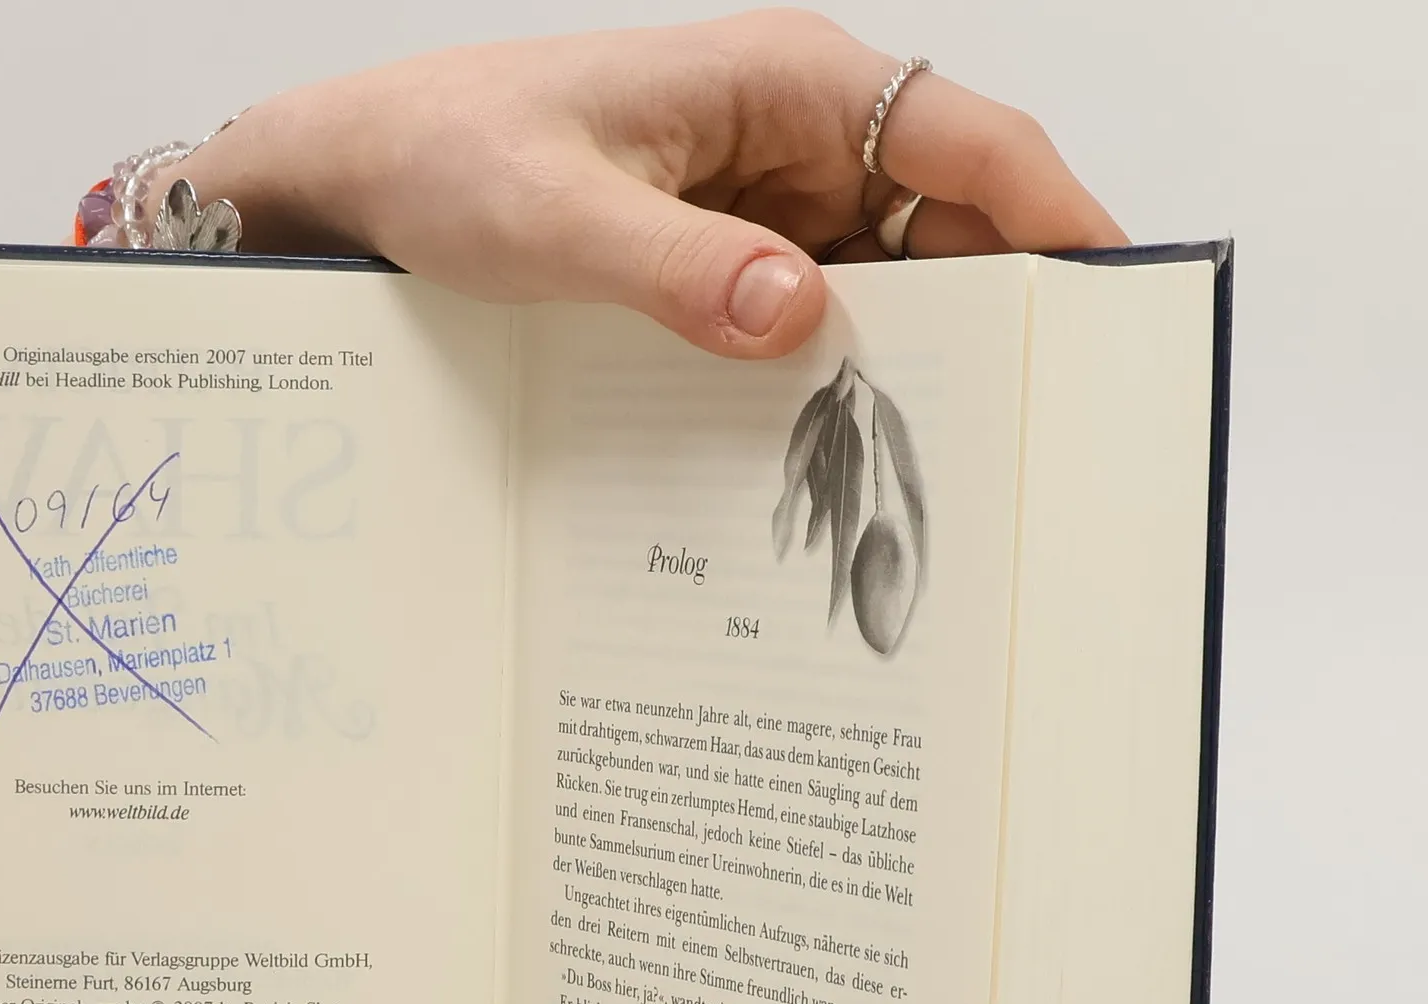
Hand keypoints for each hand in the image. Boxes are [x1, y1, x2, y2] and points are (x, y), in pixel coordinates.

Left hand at [185, 8, 1125, 357]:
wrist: (363, 179)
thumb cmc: (446, 158)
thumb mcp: (552, 220)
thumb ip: (673, 268)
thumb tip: (795, 314)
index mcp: (780, 81)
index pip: (966, 139)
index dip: (1054, 216)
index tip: (1104, 304)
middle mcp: (792, 133)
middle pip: (946, 219)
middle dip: (991, 311)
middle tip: (1018, 427)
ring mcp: (764, 198)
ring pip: (886, 277)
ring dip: (907, 357)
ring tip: (934, 458)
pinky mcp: (726, 256)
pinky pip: (813, 313)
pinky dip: (830, 371)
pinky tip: (829, 441)